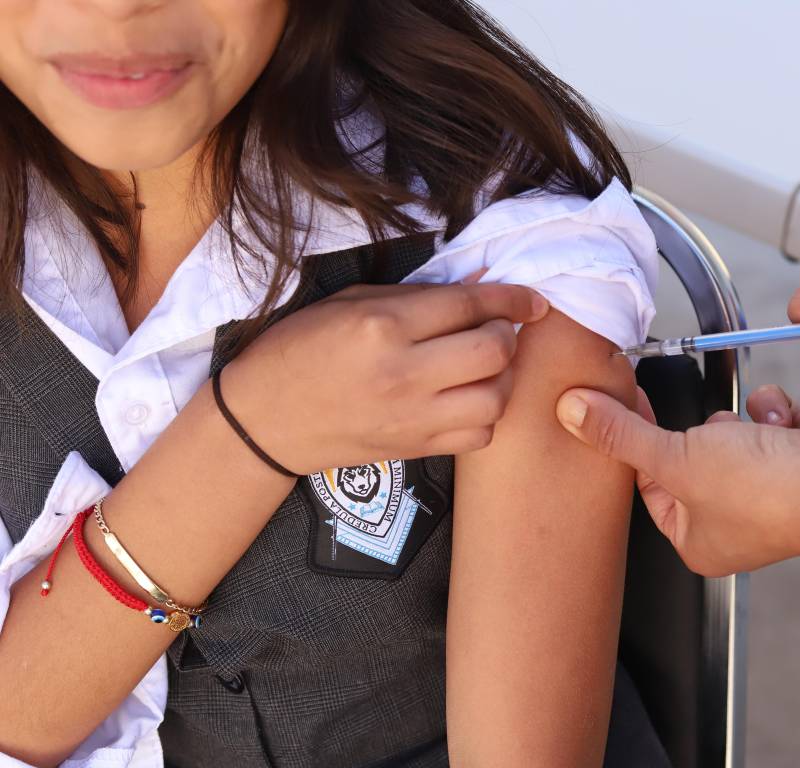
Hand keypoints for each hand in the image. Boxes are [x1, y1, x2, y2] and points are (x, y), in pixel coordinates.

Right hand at [221, 281, 549, 473]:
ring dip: (504, 377)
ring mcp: (413, 416)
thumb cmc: (300, 349)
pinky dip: (487, 415)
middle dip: (507, 334)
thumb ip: (417, 295)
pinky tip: (470, 398)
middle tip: (496, 328)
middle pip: (493, 350)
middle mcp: (405, 372)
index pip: (469, 305)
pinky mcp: (416, 448)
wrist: (263, 421)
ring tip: (486, 365)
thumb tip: (479, 285)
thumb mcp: (351, 302)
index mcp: (384, 326)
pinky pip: (479, 435)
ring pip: (496, 397)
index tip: (533, 300)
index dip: (511, 298)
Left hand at [555, 384, 799, 575]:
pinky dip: (775, 413)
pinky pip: (768, 419)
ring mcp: (766, 489)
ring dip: (740, 420)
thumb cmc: (765, 493)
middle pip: (689, 453)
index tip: (625, 401)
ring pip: (730, 431)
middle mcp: (730, 520)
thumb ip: (622, 435)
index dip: (636, 440)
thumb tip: (572, 412)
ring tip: (753, 434)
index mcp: (696, 538)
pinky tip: (785, 426)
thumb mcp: (676, 459)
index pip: (648, 482)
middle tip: (709, 431)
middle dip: (701, 431)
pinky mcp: (796, 459)